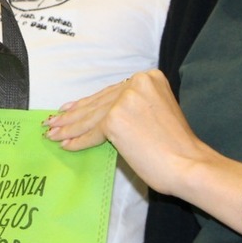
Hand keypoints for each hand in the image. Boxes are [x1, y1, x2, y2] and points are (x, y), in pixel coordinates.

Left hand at [45, 70, 241, 232]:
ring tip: (53, 133)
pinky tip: (66, 144)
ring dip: (69, 127)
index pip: (110, 92)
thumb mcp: (156, 114)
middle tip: (54, 122)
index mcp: (150, 78)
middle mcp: (136, 83)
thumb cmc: (177, 147)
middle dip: (74, 115)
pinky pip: (92, 132)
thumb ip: (133, 107)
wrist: (189, 164)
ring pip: (91, 117)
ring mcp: (125, 100)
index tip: (68, 107)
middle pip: (98, 102)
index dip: (87, 102)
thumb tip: (103, 115)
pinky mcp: (115, 119)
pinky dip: (78, 140)